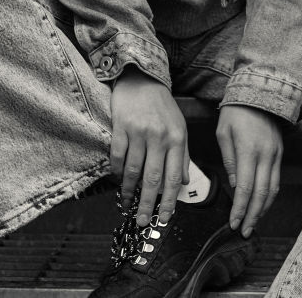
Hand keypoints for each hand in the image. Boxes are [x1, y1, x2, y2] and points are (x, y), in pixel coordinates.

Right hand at [110, 65, 189, 227]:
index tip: (164, 219)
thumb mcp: (179, 128)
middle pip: (152, 178)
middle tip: (142, 222)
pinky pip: (118, 155)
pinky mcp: (121, 125)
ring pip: (133, 170)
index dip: (169, 201)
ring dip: (129, 191)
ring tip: (127, 205)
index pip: (174, 177)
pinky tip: (119, 180)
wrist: (142, 78)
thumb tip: (184, 183)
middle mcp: (159, 136)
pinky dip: (117, 171)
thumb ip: (182, 155)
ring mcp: (139, 131)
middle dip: (147, 204)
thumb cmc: (162, 106)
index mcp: (176, 139)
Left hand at [216, 104, 282, 237]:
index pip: (246, 188)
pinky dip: (270, 196)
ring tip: (253, 223)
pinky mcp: (280, 154)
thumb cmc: (236, 112)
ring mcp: (276, 155)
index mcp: (249, 150)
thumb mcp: (223, 132)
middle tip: (243, 231)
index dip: (240, 209)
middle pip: (261, 194)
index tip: (233, 223)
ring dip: (263, 210)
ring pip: (272, 190)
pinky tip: (262, 205)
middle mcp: (266, 155)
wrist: (258, 92)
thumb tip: (235, 186)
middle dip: (252, 216)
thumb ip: (229, 160)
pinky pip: (276, 180)